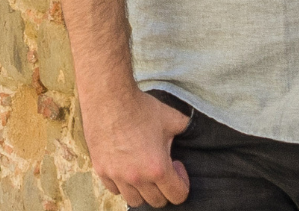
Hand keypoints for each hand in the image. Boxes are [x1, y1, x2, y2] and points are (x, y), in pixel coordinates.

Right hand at [84, 88, 191, 206]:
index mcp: (158, 168)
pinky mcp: (101, 170)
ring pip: (134, 200)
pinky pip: (114, 190)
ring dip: (142, 190)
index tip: (177, 166)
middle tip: (161, 168)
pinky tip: (126, 166)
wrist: (109, 98)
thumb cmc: (141, 108)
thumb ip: (187, 130)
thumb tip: (197, 132)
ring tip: (143, 170)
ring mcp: (117, 176)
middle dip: (164, 188)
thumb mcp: (172, 118)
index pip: (178, 196)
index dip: (182, 183)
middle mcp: (137, 178)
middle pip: (156, 202)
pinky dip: (122, 184)